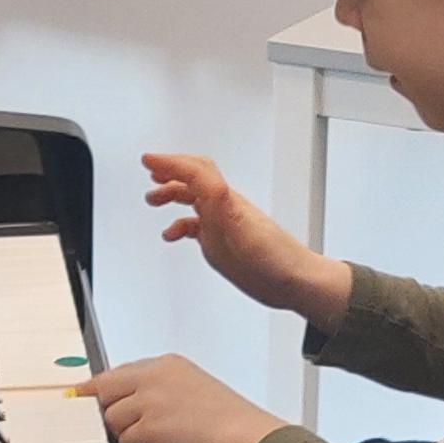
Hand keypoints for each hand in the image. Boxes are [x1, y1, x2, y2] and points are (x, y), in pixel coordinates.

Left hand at [87, 350, 280, 442]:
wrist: (246, 438)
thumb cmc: (230, 424)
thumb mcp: (194, 392)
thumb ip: (161, 394)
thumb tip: (134, 412)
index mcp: (168, 365)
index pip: (119, 372)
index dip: (102, 390)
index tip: (86, 398)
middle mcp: (155, 377)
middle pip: (104, 389)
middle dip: (104, 413)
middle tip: (108, 432)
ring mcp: (150, 400)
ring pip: (113, 419)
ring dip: (128, 440)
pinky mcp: (148, 427)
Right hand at [141, 148, 347, 327]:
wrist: (294, 282)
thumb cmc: (277, 258)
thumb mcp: (244, 228)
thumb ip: (222, 202)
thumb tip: (201, 178)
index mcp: (226, 201)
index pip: (195, 171)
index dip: (170, 163)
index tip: (149, 160)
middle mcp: (223, 209)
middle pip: (193, 179)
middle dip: (169, 172)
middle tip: (149, 171)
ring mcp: (222, 225)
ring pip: (192, 200)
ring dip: (171, 194)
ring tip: (154, 199)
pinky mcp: (222, 242)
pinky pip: (195, 227)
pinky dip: (179, 225)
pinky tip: (172, 234)